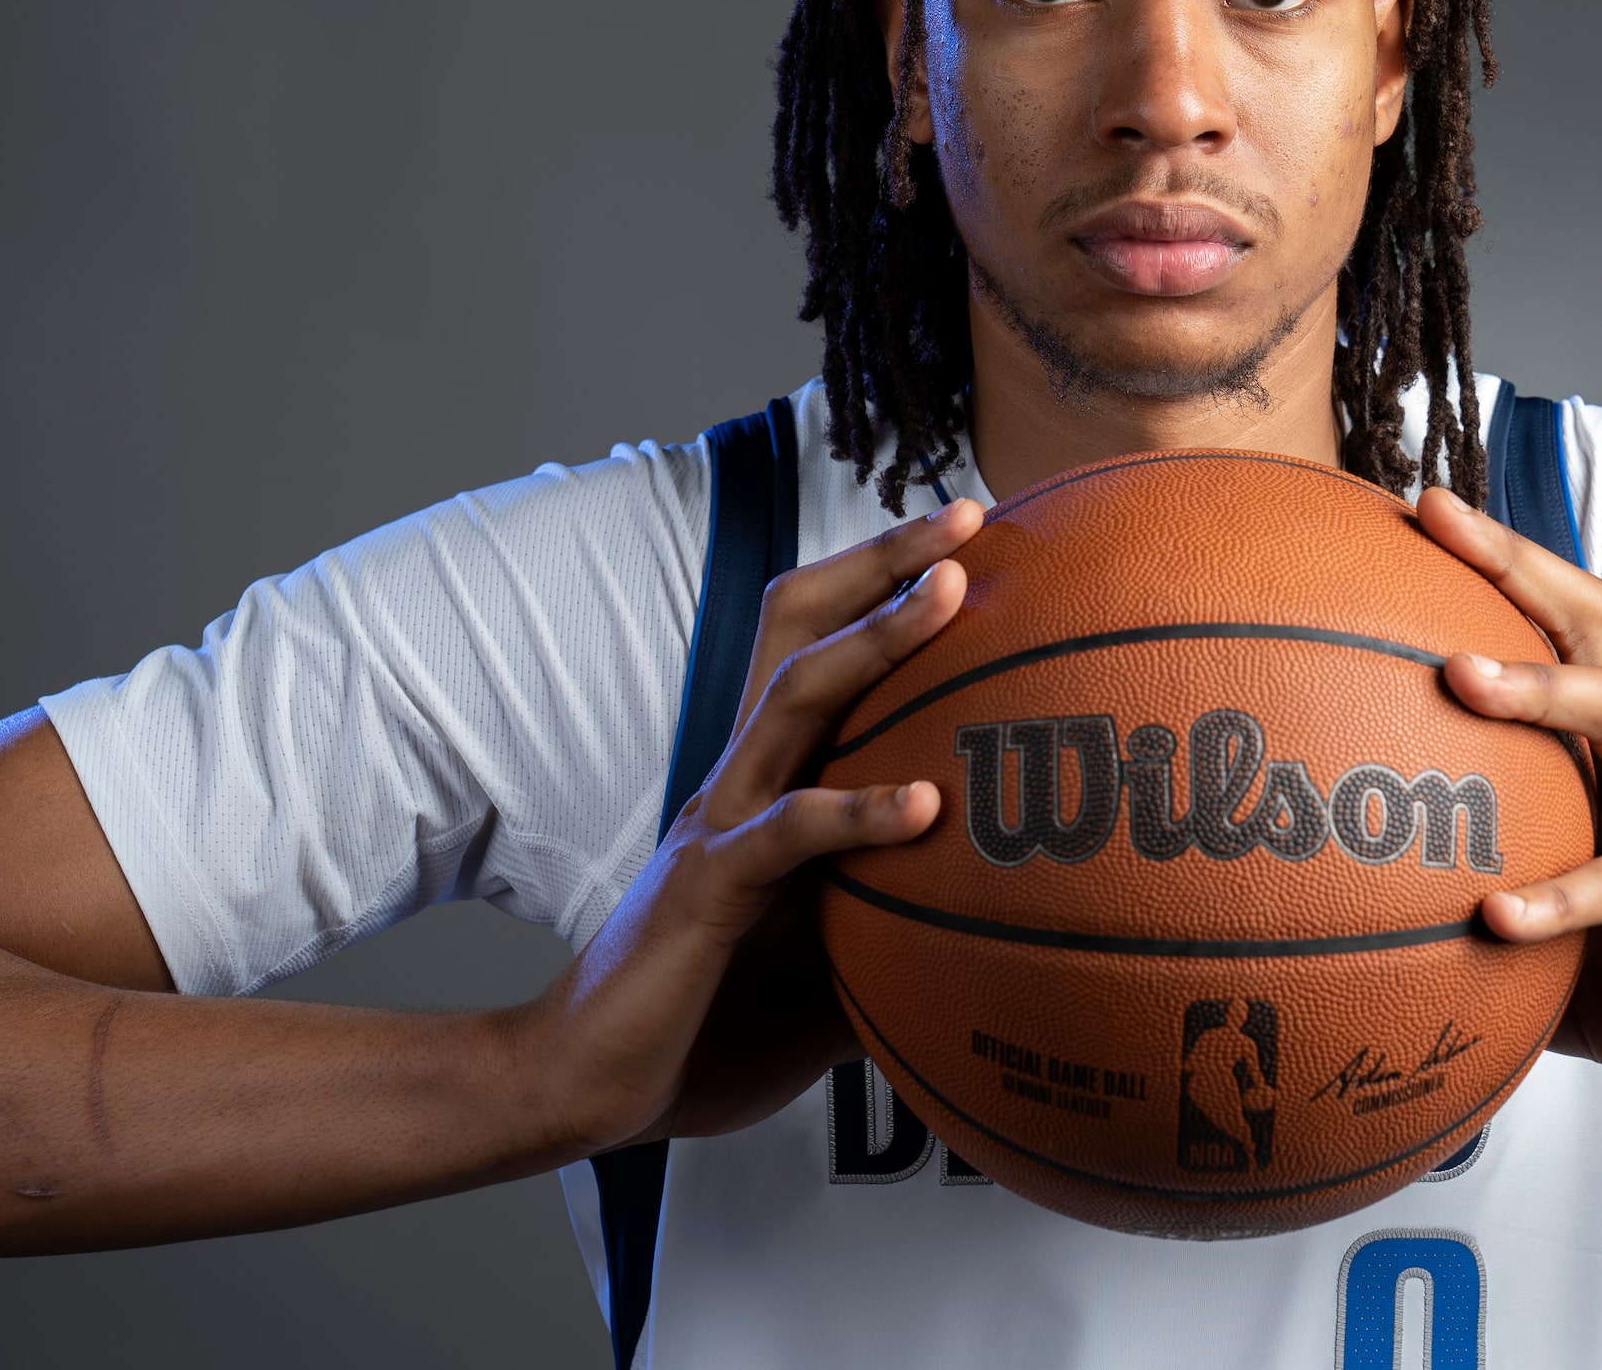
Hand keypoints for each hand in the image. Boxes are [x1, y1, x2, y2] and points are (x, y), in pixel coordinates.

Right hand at [510, 499, 985, 1155]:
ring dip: (876, 636)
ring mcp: (719, 826)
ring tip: (954, 590)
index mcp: (767, 782)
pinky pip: (785, 833)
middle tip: (970, 514)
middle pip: (800, 627)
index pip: (817, 646)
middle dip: (881, 560)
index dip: (882, 582)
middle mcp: (741, 779)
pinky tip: (924, 805)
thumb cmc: (710, 1023)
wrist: (589, 1088)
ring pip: (795, 697)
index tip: (974, 538)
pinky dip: (855, 810)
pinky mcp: (706, 891)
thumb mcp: (833, 968)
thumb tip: (1013, 942)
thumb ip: (902, 931)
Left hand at [1416, 487, 1601, 1121]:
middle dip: (1515, 565)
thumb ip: (1491, 954)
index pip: (1565, 640)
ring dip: (1540, 689)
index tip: (1417, 517)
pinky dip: (1567, 894)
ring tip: (1455, 675)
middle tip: (1431, 514)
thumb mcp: (1573, 972)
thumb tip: (1381, 970)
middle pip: (1594, 633)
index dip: (1501, 573)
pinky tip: (1497, 917)